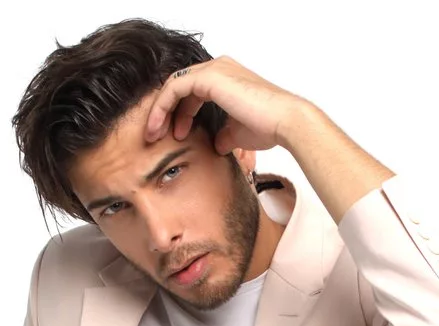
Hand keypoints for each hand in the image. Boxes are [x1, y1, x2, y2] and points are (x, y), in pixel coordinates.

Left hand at [144, 56, 309, 153]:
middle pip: (179, 87)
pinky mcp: (209, 76)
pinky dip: (162, 107)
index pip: (191, 91)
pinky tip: (159, 126)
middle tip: (155, 136)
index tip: (174, 136)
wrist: (285, 122)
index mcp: (226, 77)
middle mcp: (219, 68)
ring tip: (153, 135)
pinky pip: (174, 88)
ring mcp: (214, 70)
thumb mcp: (238, 133)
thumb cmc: (268, 126)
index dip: (179, 114)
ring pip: (173, 86)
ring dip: (159, 111)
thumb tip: (217, 145)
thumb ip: (223, 134)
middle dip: (164, 112)